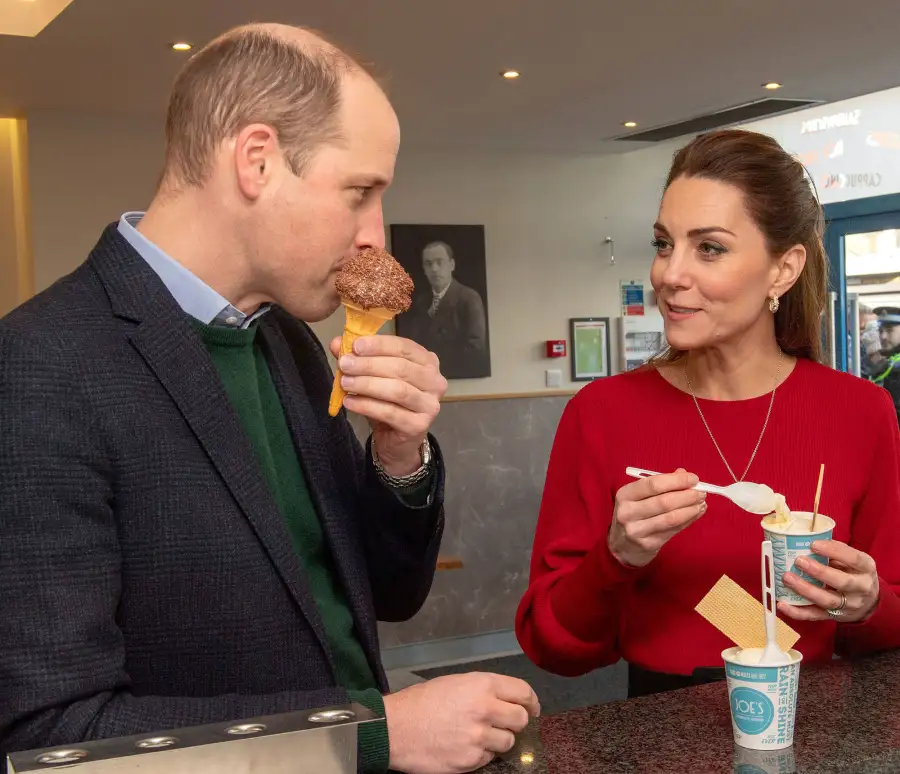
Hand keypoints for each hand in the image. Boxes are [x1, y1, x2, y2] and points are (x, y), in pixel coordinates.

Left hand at [330, 335, 447, 475]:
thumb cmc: (388, 402)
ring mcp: (430, 405)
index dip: (379, 344)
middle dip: (369, 365)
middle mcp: (435, 382)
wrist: (397, 440)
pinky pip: (390, 412)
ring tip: (345, 383)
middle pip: (401, 367)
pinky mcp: (419, 425)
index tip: (355, 345)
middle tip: (345, 364)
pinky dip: (367, 405)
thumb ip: (358, 358)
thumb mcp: (373, 376)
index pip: (404, 347)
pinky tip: (349, 402)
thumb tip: (337, 343)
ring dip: (367, 384)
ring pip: (397, 389)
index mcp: (427, 362)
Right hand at [383, 672, 539, 773]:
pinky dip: (481, 755)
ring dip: (499, 740)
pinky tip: (465, 747)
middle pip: (521, 719)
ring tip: (479, 736)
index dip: (531, 701)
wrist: (395, 728)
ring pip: (508, 742)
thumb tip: (506, 701)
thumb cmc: (422, 701)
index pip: (523, 692)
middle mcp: (486, 710)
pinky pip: (489, 759)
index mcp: (482, 685)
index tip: (531, 708)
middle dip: (516, 721)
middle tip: (504, 723)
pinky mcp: (471, 761)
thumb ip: (483, 690)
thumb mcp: (455, 683)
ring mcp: (480, 738)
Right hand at [609, 468, 706, 567]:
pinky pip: (673, 530)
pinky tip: (696, 513)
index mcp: (625, 495)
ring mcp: (636, 531)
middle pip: (664, 502)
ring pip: (671, 518)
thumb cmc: (634, 514)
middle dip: (687, 496)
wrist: (622, 545)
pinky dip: (688, 520)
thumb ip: (660, 484)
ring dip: (691, 509)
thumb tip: (684, 474)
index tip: (693, 478)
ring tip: (702, 503)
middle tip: (702, 492)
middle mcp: (627, 512)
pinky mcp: (648, 545)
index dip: (676, 481)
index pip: (653, 484)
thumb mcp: (639, 496)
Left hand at [778, 540, 879, 622]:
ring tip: (787, 578)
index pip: (854, 559)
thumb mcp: (853, 560)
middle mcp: (861, 588)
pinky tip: (782, 604)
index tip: (813, 545)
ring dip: (805, 590)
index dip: (834, 551)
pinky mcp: (833, 616)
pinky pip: (814, 616)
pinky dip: (797, 612)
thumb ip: (836, 552)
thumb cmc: (854, 573)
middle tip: (799, 561)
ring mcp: (848, 605)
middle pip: (842, 582)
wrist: (869, 603)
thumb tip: (808, 544)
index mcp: (866, 568)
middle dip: (819, 572)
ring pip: (827, 600)